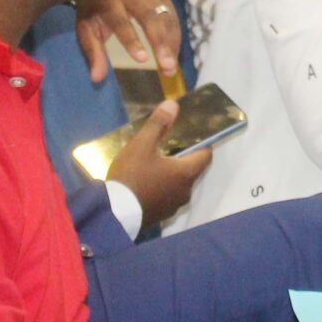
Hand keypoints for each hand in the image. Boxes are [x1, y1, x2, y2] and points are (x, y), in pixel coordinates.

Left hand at [75, 0, 180, 83]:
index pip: (120, 20)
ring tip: (170, 68)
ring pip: (165, 17)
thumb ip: (93, 51)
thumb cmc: (95, 8)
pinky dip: (174, 38)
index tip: (142, 60)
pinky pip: (172, 17)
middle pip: (150, 17)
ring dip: (171, 44)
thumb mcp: (87, 27)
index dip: (131, 40)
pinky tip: (173, 55)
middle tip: (167, 67)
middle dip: (160, 43)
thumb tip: (97, 79)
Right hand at [104, 98, 209, 223]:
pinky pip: (167, 196)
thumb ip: (159, 124)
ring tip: (155, 163)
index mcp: (186, 173)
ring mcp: (174, 206)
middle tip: (168, 145)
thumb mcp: (142, 145)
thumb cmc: (132, 176)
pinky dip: (162, 187)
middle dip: (183, 158)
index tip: (192, 135)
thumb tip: (173, 105)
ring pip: (179, 184)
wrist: (115, 213)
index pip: (206, 155)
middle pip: (192, 170)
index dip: (202, 143)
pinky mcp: (161, 216)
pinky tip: (146, 182)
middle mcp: (186, 191)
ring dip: (171, 174)